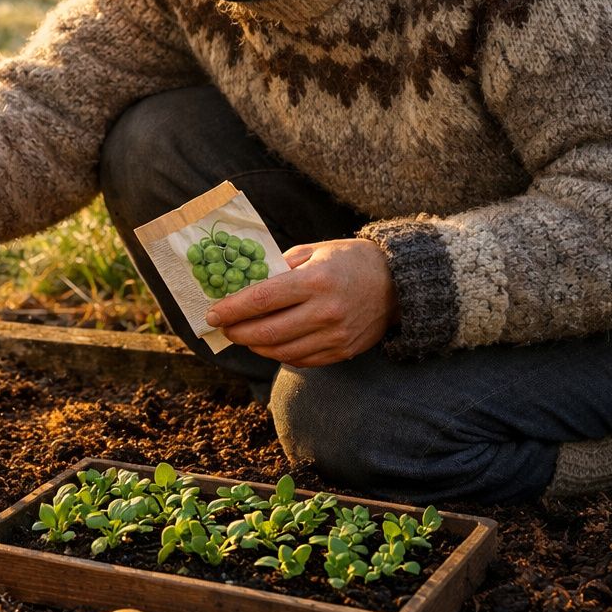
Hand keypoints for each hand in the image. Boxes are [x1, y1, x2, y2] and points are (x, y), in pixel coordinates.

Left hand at [205, 238, 398, 367]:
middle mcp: (325, 311)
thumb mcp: (316, 251)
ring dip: (255, 346)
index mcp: (315, 280)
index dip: (232, 310)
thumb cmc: (351, 261)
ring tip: (243, 336)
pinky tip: (269, 344)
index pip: (262, 300)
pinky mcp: (342, 352)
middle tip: (223, 327)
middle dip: (238, 332)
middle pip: (267, 331)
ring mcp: (335, 335)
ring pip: (281, 351)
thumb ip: (281, 266)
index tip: (212, 313)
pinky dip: (279, 354)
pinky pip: (301, 360)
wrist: (399, 283)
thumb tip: (245, 282)